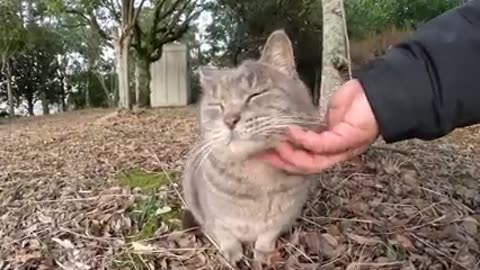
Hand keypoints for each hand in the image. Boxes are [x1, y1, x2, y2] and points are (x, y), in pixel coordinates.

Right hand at [256, 79, 379, 173]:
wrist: (378, 91)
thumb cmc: (355, 100)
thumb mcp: (326, 114)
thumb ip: (312, 125)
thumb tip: (292, 127)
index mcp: (330, 148)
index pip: (303, 161)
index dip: (282, 160)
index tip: (262, 153)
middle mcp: (335, 154)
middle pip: (305, 167)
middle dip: (281, 162)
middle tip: (260, 154)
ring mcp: (341, 149)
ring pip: (311, 162)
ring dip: (290, 155)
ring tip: (275, 143)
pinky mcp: (345, 140)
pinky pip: (320, 145)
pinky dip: (302, 140)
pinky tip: (290, 131)